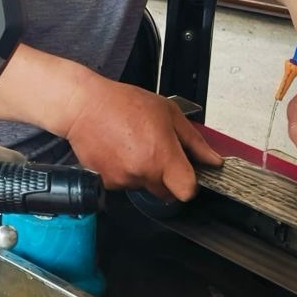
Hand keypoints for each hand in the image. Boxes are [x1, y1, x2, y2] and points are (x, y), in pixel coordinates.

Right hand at [64, 79, 222, 200]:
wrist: (84, 106)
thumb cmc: (124, 104)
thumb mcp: (168, 113)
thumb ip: (194, 141)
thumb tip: (212, 160)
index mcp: (162, 156)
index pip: (187, 191)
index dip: (189, 183)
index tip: (186, 173)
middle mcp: (143, 172)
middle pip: (166, 192)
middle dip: (166, 178)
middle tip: (156, 151)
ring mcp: (123, 180)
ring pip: (144, 187)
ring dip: (143, 173)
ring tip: (133, 146)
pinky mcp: (106, 182)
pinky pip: (124, 184)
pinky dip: (124, 172)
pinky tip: (119, 151)